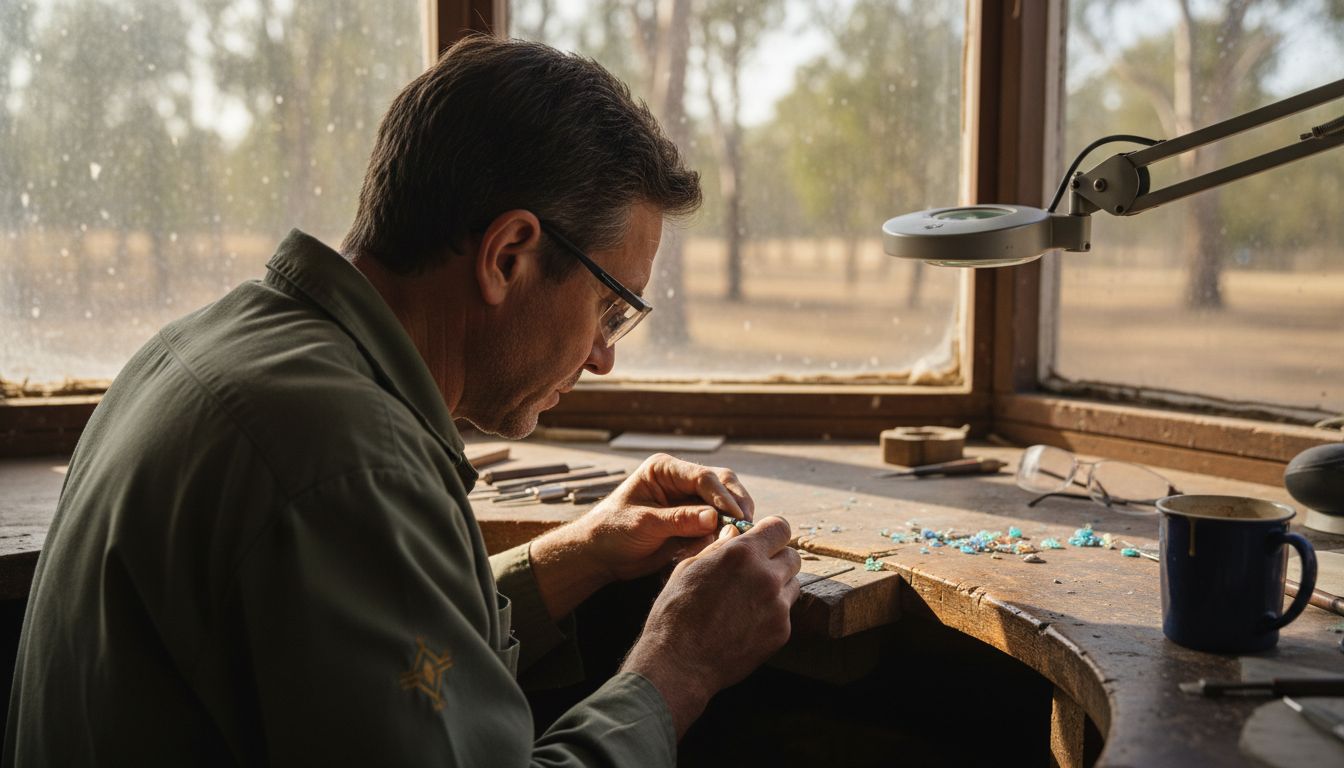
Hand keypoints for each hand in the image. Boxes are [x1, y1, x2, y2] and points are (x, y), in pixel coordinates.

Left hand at [528, 453, 754, 619]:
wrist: (600, 556)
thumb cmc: (611, 532)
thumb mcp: (642, 524)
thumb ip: (678, 520)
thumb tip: (714, 518)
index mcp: (665, 469)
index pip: (704, 476)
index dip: (723, 496)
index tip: (737, 517)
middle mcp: (681, 480)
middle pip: (722, 485)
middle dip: (736, 506)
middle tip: (745, 528)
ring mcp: (690, 501)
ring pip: (726, 504)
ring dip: (731, 522)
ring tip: (733, 541)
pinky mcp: (694, 521)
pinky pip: (717, 525)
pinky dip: (721, 536)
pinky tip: (719, 548)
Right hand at [620, 516, 800, 737]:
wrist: (680, 663)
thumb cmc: (676, 613)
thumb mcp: (689, 568)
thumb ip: (719, 547)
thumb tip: (734, 533)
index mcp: (742, 554)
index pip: (780, 527)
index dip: (772, 533)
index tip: (764, 541)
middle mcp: (766, 576)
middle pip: (793, 556)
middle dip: (776, 559)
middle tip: (755, 572)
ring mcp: (777, 606)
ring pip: (793, 584)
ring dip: (778, 586)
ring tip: (749, 600)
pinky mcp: (781, 631)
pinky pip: (785, 612)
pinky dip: (772, 613)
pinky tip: (747, 622)